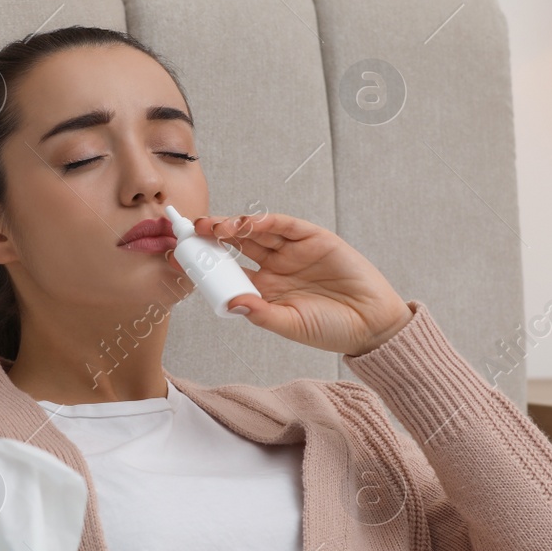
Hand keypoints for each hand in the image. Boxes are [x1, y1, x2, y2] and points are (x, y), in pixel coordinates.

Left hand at [182, 211, 411, 355]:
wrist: (373, 323)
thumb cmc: (331, 329)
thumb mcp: (291, 326)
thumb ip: (261, 314)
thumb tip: (228, 304)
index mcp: (265, 289)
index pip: (228, 271)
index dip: (205, 264)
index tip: (178, 260)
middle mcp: (275, 266)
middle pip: (236, 246)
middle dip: (211, 238)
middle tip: (188, 234)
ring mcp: (293, 251)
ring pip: (256, 232)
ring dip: (233, 226)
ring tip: (210, 226)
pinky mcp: (313, 238)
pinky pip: (285, 225)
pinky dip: (266, 221)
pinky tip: (248, 222)